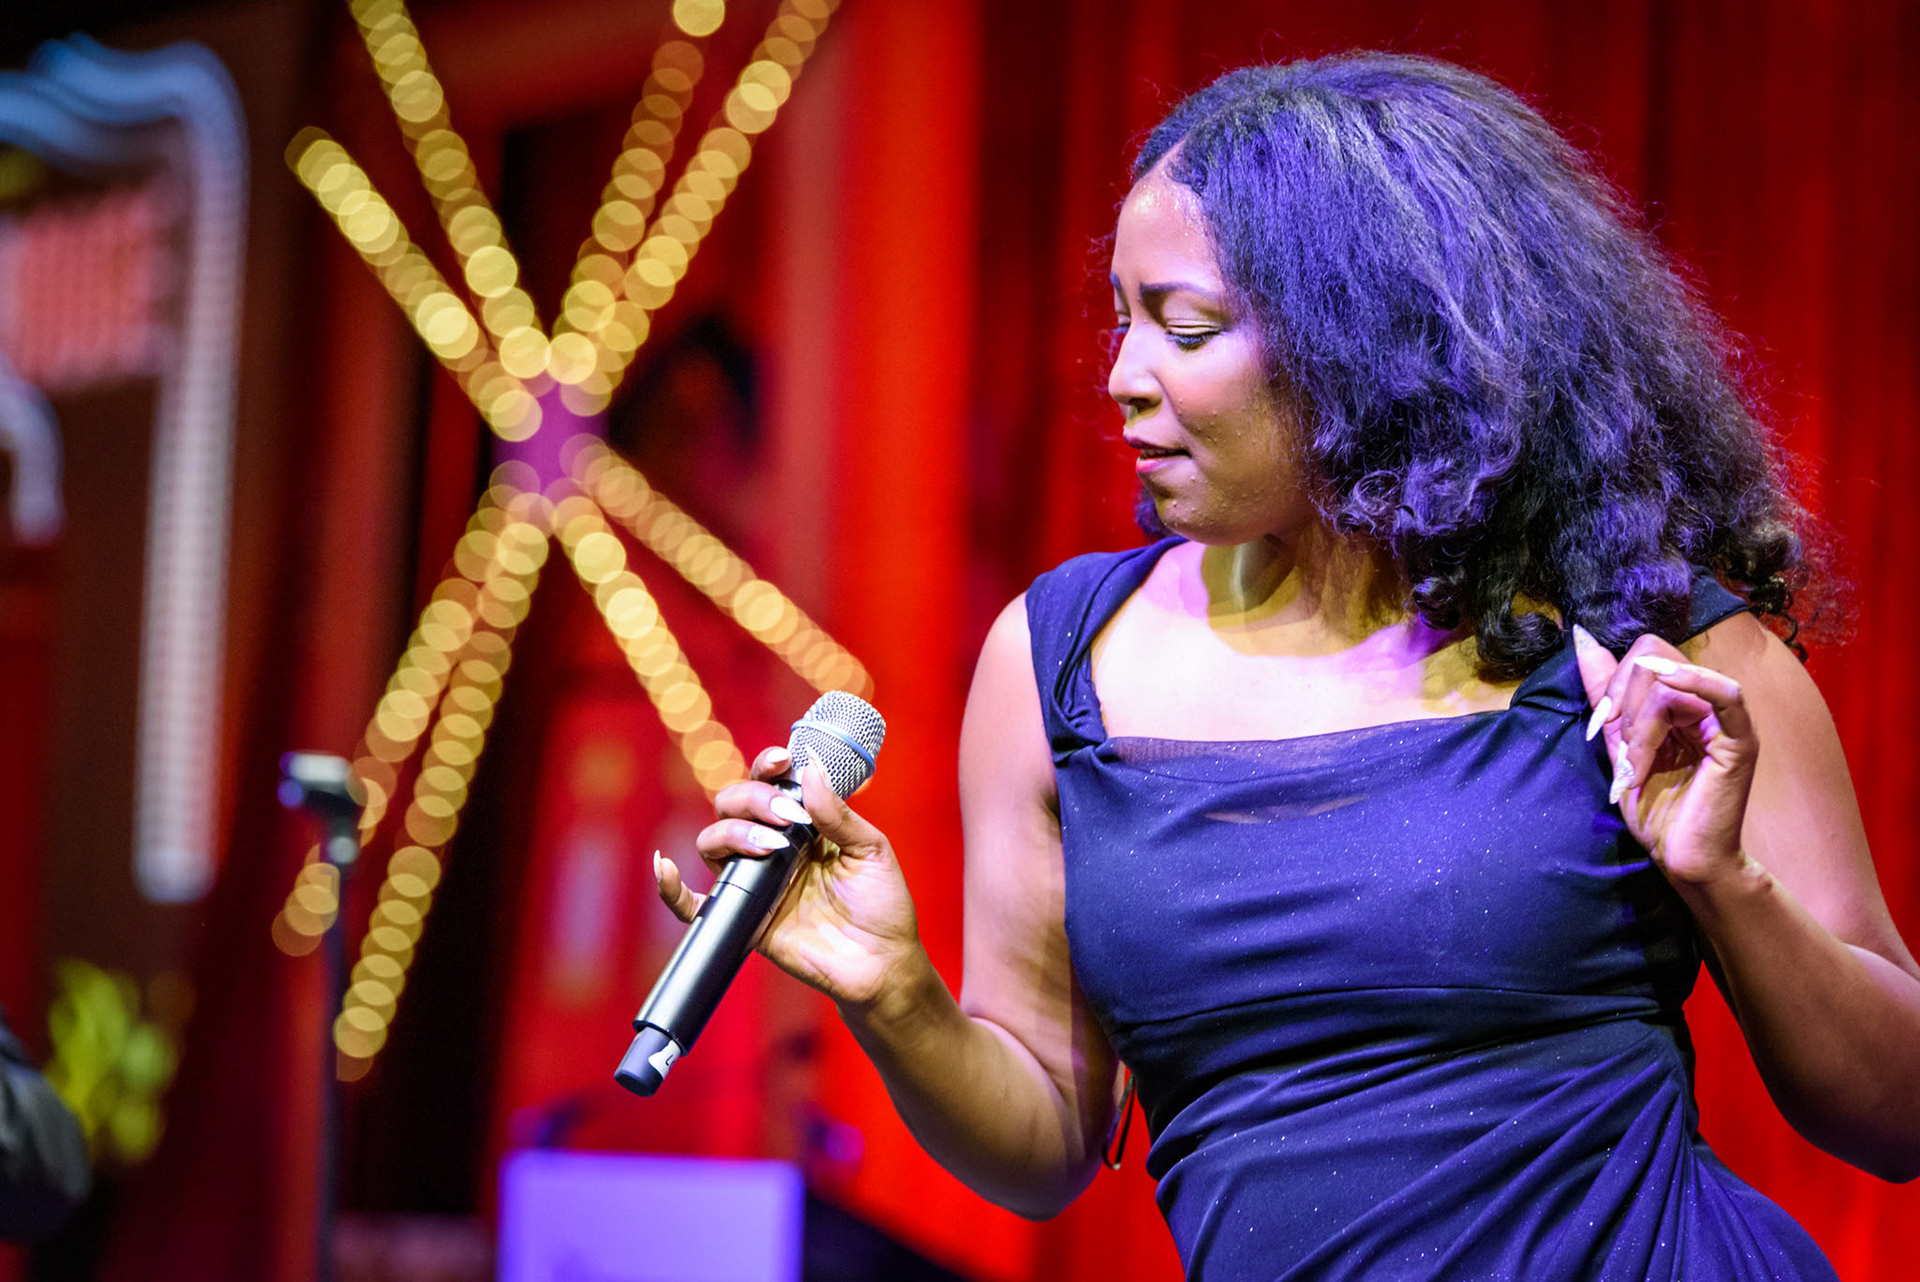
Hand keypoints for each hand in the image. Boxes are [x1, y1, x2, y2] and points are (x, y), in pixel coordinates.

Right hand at [659, 745, 922, 1009]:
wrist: (881, 964)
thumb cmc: (881, 905)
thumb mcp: (870, 850)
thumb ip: (837, 814)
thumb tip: (810, 768)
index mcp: (803, 823)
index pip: (771, 783)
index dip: (767, 767)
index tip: (781, 762)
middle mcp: (773, 846)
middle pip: (733, 804)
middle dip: (753, 799)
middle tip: (788, 818)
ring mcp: (755, 880)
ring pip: (713, 841)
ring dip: (733, 833)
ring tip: (772, 848)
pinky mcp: (744, 918)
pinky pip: (693, 905)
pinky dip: (671, 889)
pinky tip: (666, 870)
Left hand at [1573, 625, 1757, 887]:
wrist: (1680, 857)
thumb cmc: (1655, 809)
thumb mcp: (1618, 742)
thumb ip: (1605, 692)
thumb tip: (1584, 639)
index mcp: (1681, 702)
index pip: (1645, 655)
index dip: (1613, 681)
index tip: (1599, 724)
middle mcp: (1706, 705)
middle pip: (1655, 660)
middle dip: (1623, 701)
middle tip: (1621, 748)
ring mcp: (1726, 721)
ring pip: (1671, 683)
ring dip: (1640, 724)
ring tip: (1637, 764)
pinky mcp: (1741, 742)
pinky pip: (1725, 694)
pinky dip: (1693, 681)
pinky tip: (1669, 682)